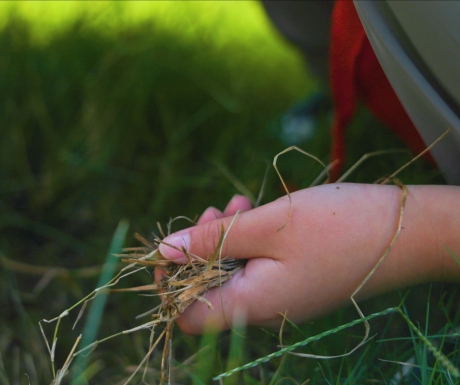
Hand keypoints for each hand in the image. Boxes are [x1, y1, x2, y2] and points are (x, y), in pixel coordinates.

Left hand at [158, 183, 447, 333]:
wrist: (410, 233)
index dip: (169, 285)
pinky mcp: (296, 283)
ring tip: (239, 203)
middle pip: (208, 290)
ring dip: (225, 237)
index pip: (188, 317)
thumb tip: (163, 250)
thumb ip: (210, 239)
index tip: (173, 247)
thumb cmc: (338, 226)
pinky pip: (256, 267)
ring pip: (232, 273)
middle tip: (217, 210)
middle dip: (201, 247)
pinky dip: (248, 239)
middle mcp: (265, 310)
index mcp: (253, 305)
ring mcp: (282, 298)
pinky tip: (256, 210)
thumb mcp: (267, 225)